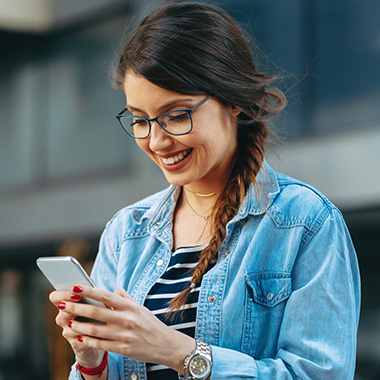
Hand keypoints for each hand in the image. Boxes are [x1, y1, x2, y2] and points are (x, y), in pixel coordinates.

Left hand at [58, 285, 195, 372]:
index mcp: (130, 306)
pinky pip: (100, 344)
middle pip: (96, 312)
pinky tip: (78, 335)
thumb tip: (112, 290)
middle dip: (76, 307)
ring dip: (78, 325)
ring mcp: (124, 334)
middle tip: (62, 303)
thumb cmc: (150, 323)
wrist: (165, 344)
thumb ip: (124, 298)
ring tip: (66, 321)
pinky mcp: (122, 348)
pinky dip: (87, 339)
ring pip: (95, 329)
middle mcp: (126, 319)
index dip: (88, 291)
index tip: (74, 287)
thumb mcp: (140, 307)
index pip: (105, 295)